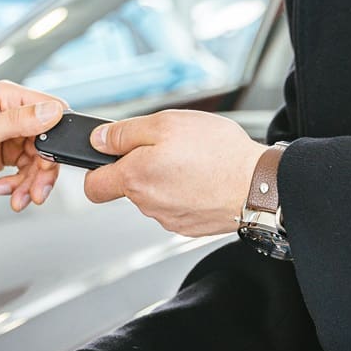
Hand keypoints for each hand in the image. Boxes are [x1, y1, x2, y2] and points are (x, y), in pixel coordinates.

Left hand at [0, 81, 64, 208]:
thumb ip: (18, 121)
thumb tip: (50, 112)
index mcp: (6, 98)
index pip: (50, 108)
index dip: (56, 135)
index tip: (50, 159)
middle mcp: (11, 114)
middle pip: (49, 141)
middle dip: (44, 169)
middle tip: (36, 190)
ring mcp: (10, 135)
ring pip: (40, 161)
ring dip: (32, 182)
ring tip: (19, 197)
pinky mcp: (7, 154)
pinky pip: (27, 171)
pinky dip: (21, 185)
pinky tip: (5, 189)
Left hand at [83, 110, 266, 235]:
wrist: (258, 186)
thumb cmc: (218, 153)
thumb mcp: (166, 123)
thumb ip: (125, 133)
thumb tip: (98, 140)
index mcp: (135, 177)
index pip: (93, 186)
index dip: (96, 170)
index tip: (110, 158)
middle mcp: (147, 204)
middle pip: (128, 187)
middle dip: (141, 167)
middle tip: (168, 149)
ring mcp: (168, 218)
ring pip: (154, 196)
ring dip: (166, 178)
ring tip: (192, 162)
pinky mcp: (188, 226)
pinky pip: (176, 206)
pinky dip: (184, 192)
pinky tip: (202, 178)